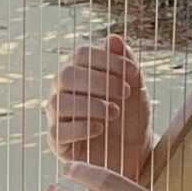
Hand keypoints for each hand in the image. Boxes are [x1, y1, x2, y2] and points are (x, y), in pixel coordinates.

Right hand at [51, 34, 149, 174]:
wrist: (134, 152)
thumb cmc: (131, 116)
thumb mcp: (134, 88)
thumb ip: (125, 63)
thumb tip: (113, 38)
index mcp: (78, 71)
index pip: (81, 53)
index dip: (107, 59)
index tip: (133, 73)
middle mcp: (62, 90)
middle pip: (67, 74)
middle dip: (100, 82)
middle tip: (124, 93)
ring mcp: (57, 115)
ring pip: (60, 101)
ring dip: (92, 105)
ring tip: (115, 113)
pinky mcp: (57, 140)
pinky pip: (58, 131)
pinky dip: (80, 128)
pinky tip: (99, 129)